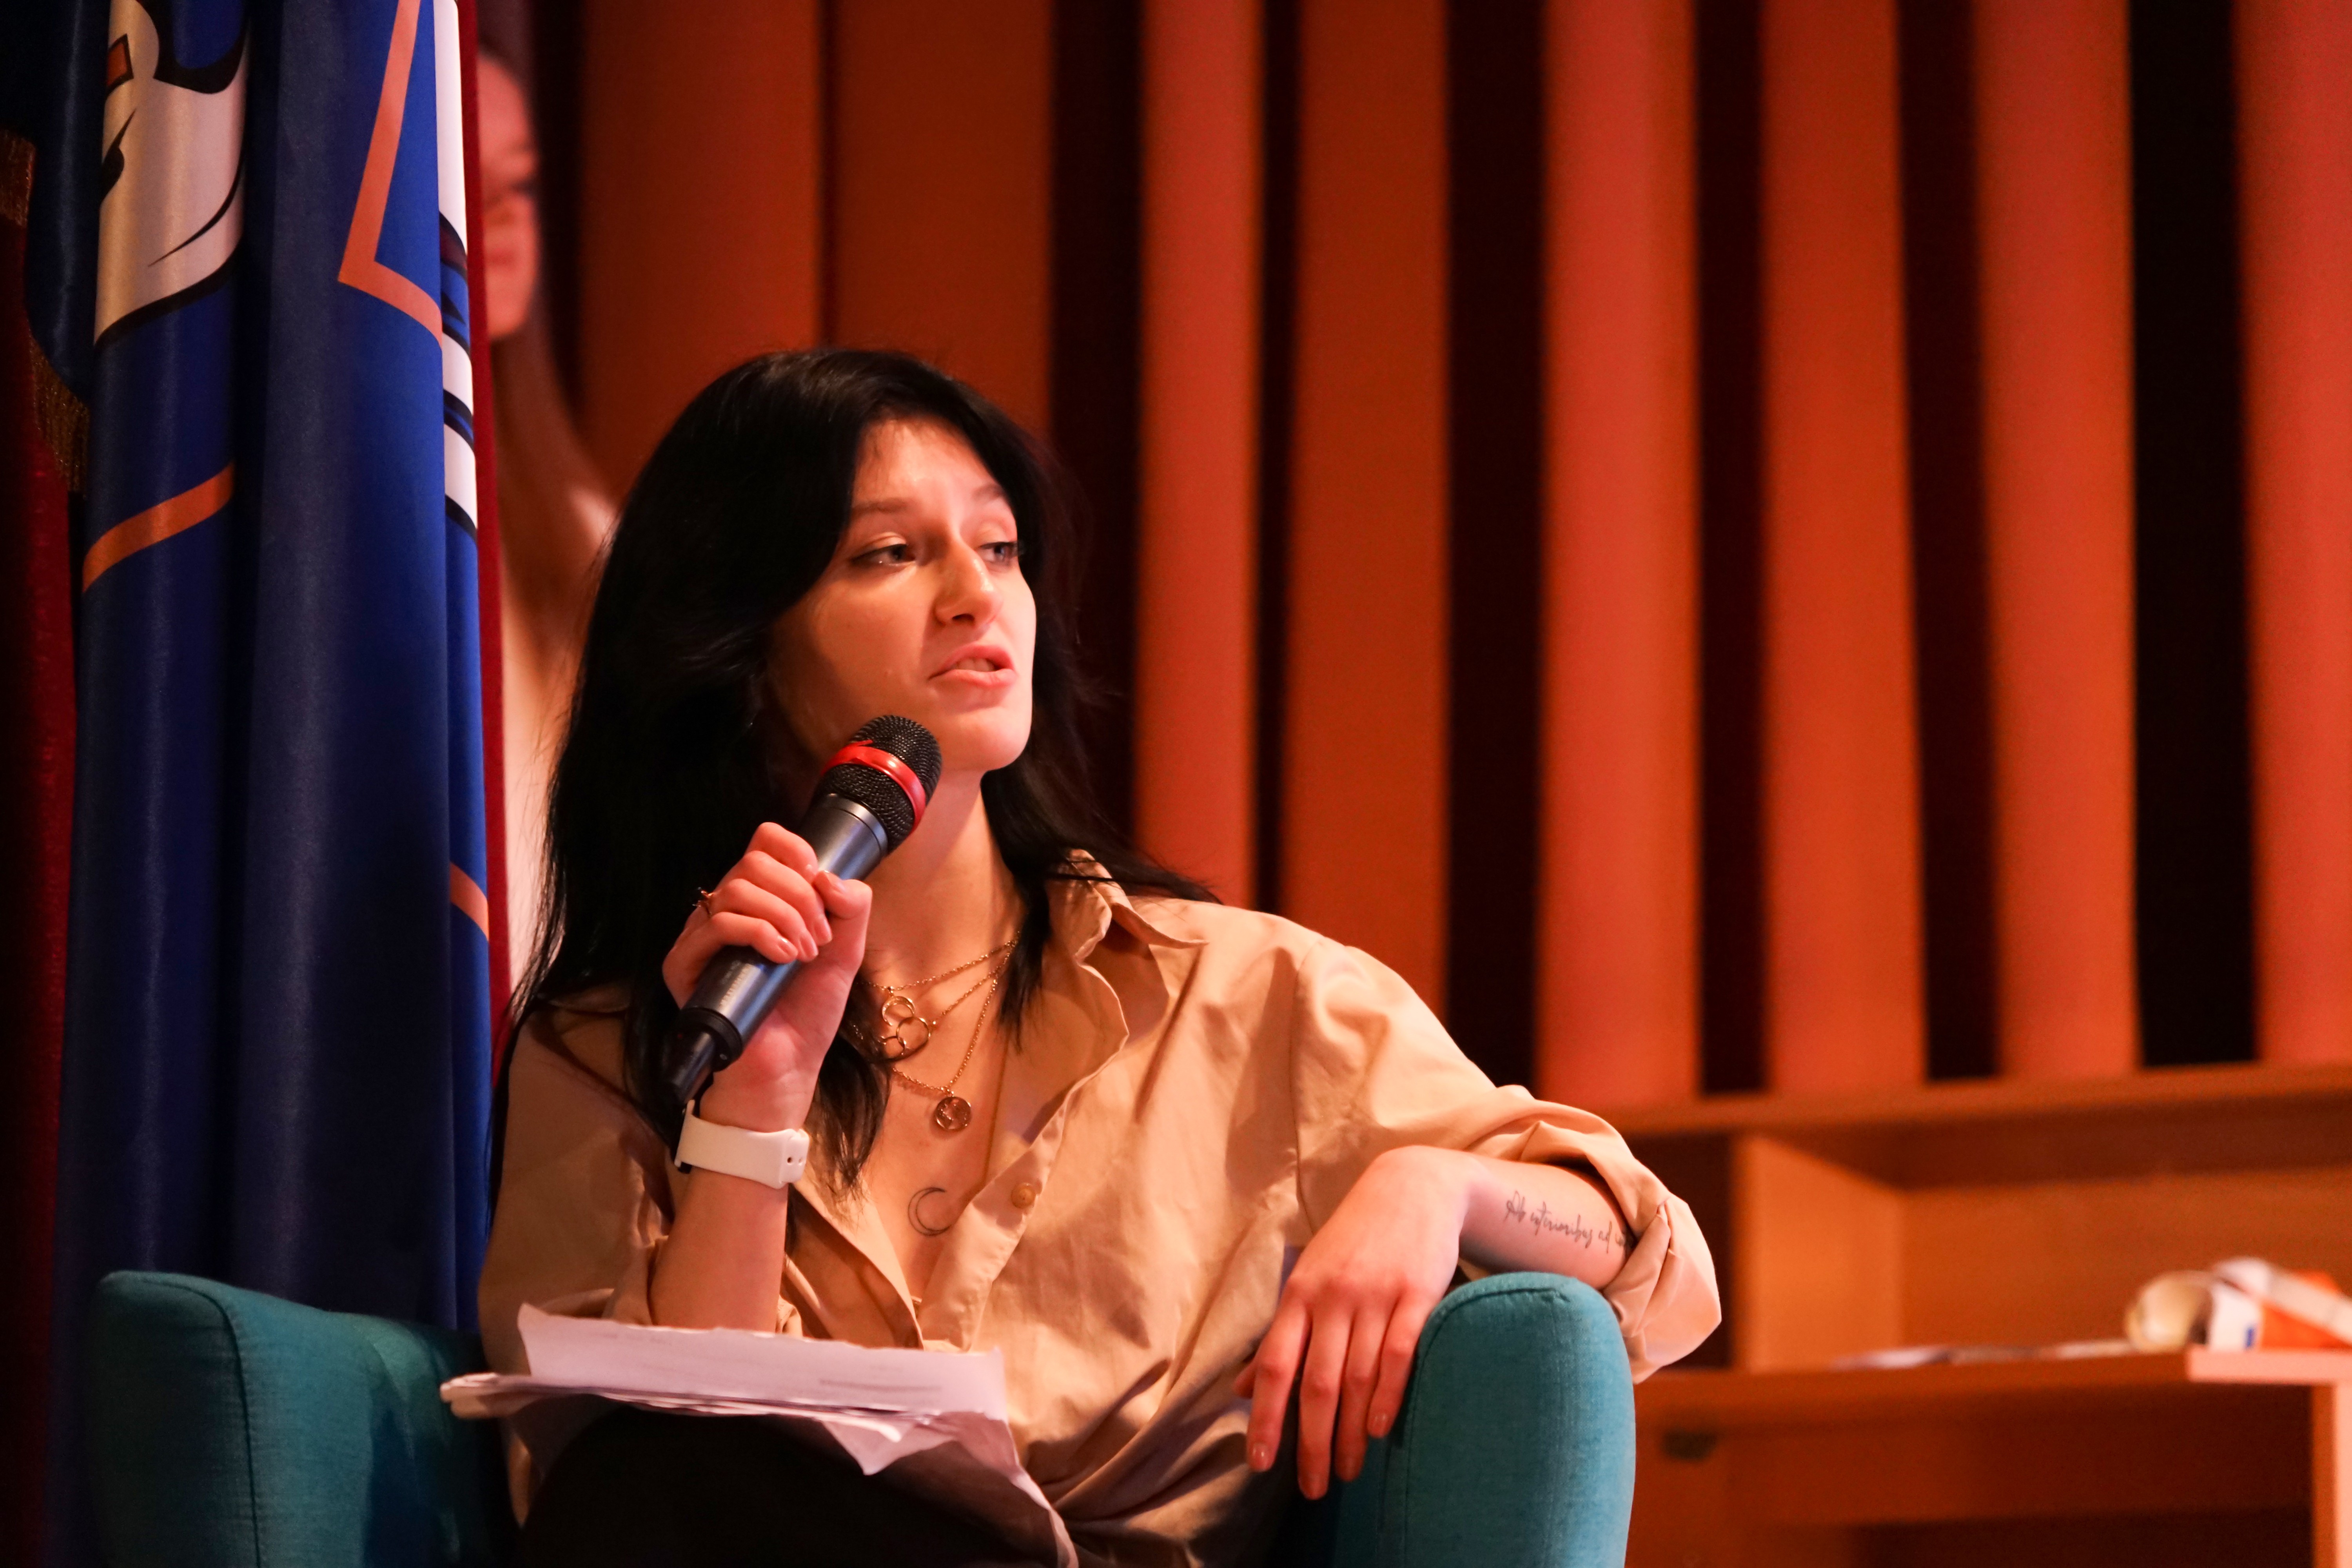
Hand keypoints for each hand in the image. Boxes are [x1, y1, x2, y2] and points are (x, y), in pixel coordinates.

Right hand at [660, 822, 871, 1131]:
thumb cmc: (808, 1012)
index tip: (819, 881)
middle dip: (799, 895)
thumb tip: (831, 876)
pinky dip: (758, 932)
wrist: (788, 1067)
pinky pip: (717, 924)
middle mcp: (726, 911)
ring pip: (736, 888)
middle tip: (819, 938)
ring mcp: (701, 937)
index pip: (764, 842)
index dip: (794, 849)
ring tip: (803, 954)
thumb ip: (852, 908)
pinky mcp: (684, 965)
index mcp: (760, 900)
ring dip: (783, 916)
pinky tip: (781, 958)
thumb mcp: (845, 952)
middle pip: (753, 862)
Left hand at [1232, 1146, 1470, 1496]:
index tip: (1259, 1464)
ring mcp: (1375, 1295)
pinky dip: (1388, 1395)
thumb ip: (1279, 1335)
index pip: (1273, 1365)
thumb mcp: (1307, 1280)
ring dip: (1349, 1432)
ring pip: (1357, 1377)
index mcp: (1299, 1295)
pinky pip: (1400, 1353)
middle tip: (1312, 1489)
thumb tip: (1239, 1387)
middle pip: (1316, 1382)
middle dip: (1311, 1441)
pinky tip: (1378, 1429)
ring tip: (1347, 1473)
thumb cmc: (1353, 1242)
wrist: (1411, 1187)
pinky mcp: (1417, 1294)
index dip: (1264, 1416)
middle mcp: (1332, 1297)